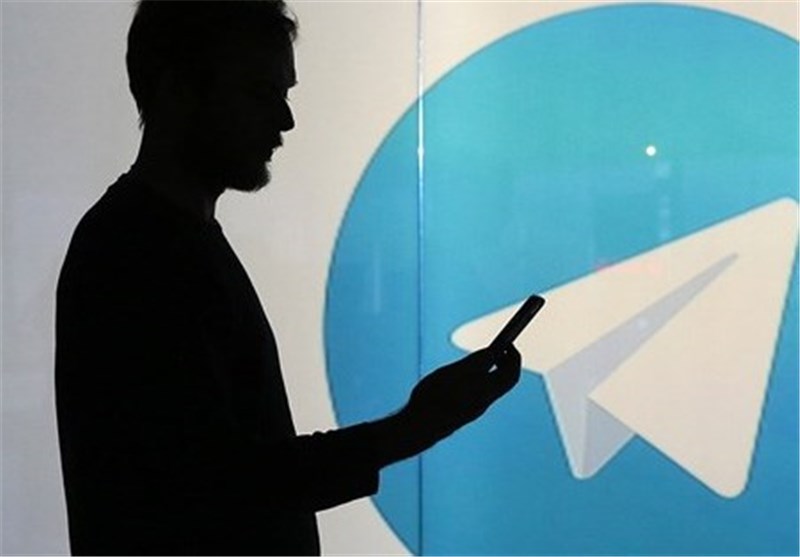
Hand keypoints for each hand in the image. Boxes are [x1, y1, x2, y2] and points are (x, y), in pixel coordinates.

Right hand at [391, 346, 521, 458]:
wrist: (419, 427)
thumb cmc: (432, 397)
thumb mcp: (452, 372)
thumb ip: (475, 362)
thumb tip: (493, 352)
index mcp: (484, 391)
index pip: (511, 372)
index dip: (512, 356)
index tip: (507, 342)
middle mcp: (485, 402)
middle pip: (506, 381)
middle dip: (506, 363)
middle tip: (499, 349)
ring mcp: (477, 409)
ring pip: (495, 387)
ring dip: (495, 370)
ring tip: (483, 358)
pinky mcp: (468, 413)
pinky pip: (484, 393)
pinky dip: (484, 379)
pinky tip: (470, 374)